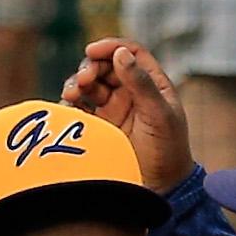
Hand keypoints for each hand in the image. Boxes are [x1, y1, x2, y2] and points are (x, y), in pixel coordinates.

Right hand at [63, 37, 189, 190]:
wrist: (161, 189)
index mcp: (151, 83)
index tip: (93, 50)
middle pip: (104, 67)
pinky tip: (68, 109)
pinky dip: (70, 106)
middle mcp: (130, 92)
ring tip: (72, 93)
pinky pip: (79, 110)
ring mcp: (112, 110)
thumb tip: (120, 54)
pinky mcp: (98, 128)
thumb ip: (141, 84)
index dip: (111, 47)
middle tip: (84, 80)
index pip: (130, 53)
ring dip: (77, 84)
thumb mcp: (159, 115)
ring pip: (88, 86)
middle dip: (90, 68)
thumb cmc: (168, 151)